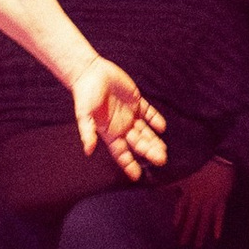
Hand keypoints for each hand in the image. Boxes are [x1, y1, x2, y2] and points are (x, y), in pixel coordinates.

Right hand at [72, 60, 167, 179]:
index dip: (129, 165)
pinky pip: (148, 112)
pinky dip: (155, 119)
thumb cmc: (84, 94)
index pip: (121, 153)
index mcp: (109, 132)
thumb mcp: (84, 115)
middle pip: (138, 144)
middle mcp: (121, 126)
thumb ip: (87, 132)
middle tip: (161, 160)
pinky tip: (162, 127)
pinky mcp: (135, 100)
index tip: (137, 176)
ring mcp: (129, 114)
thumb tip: (88, 151)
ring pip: (145, 131)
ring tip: (164, 150)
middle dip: (148, 152)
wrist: (89, 72)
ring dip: (154, 140)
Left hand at [171, 157, 234, 248]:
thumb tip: (155, 188)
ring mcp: (210, 202)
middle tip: (183, 244)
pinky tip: (217, 236)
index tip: (174, 229)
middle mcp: (198, 200)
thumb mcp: (185, 174)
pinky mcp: (221, 201)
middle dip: (187, 232)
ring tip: (198, 245)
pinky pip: (219, 216)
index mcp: (189, 192)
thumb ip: (171, 184)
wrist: (221, 160)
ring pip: (204, 220)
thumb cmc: (203, 167)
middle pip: (191, 219)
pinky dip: (218, 226)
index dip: (178, 218)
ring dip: (201, 233)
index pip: (181, 208)